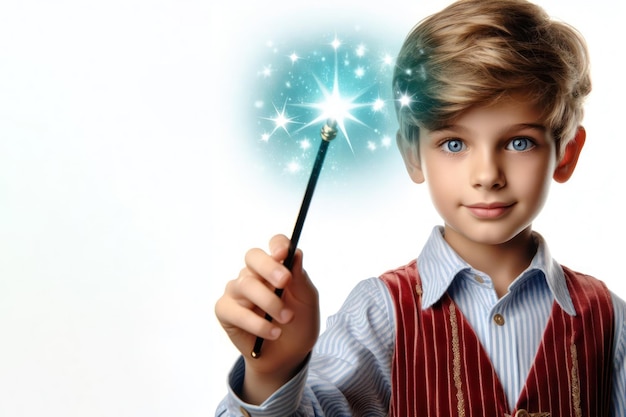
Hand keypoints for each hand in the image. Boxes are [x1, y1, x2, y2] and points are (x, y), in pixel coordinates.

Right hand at [214, 234, 319, 402]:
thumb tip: (296, 253)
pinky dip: (256, 323)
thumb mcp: (307, 302)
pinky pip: (235, 311)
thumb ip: (301, 278)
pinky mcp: (226, 311)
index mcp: (276, 267)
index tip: (285, 253)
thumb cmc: (298, 325)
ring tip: (286, 319)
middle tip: (285, 281)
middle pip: (253, 256)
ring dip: (269, 302)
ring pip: (245, 284)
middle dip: (269, 267)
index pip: (274, 245)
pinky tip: (272, 333)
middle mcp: (254, 275)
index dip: (277, 245)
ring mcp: (237, 291)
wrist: (288, 357)